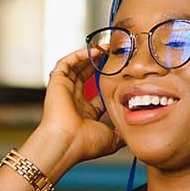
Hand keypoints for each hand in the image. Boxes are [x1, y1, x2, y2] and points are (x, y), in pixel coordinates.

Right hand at [37, 48, 124, 165]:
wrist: (66, 142)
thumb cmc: (86, 143)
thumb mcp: (111, 139)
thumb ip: (122, 134)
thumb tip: (133, 135)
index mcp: (84, 114)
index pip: (96, 95)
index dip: (108, 84)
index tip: (120, 74)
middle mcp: (73, 101)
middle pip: (85, 77)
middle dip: (98, 65)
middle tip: (112, 55)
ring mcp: (64, 91)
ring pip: (76, 68)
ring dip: (89, 57)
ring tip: (105, 47)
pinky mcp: (56, 83)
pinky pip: (66, 64)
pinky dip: (78, 56)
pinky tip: (93, 51)